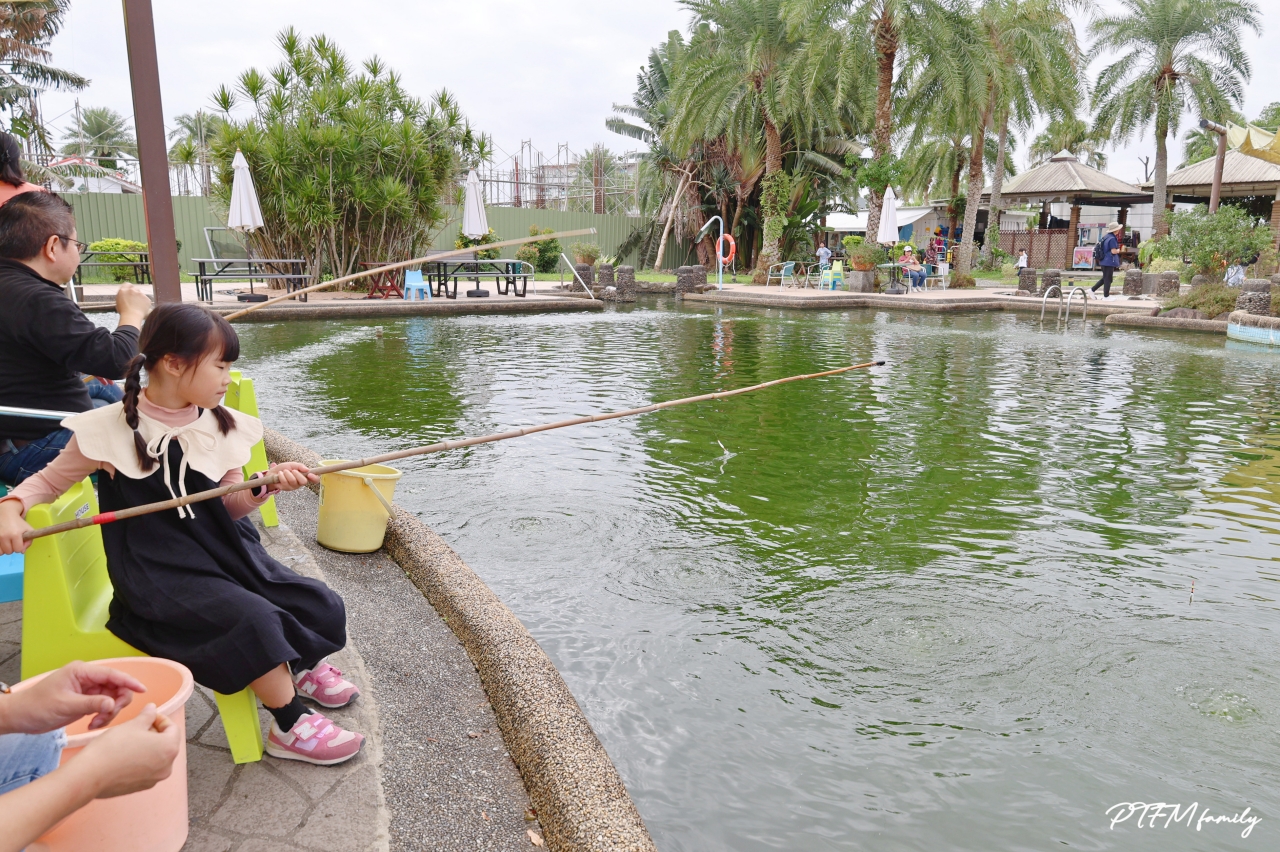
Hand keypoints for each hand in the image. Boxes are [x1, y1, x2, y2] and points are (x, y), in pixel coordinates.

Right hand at [0, 498, 30, 555]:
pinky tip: (2, 543)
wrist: (6, 514)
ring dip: (4, 549)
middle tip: (12, 541)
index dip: (20, 547)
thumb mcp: (28, 529)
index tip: (19, 542)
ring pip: (1, 552)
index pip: (18, 550)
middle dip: (12, 548)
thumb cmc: (18, 522)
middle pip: (9, 552)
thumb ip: (29, 541)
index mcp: (15, 534)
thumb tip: (22, 552)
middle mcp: (4, 536)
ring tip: (6, 541)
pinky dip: (0, 548)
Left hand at [0, 661, 145, 734]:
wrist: (21, 717)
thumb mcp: (65, 705)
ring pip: (112, 698)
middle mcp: (88, 679)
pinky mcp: (87, 701)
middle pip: (116, 687)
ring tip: (96, 724)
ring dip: (109, 712)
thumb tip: (113, 703)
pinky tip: (92, 724)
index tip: (143, 690)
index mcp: (82, 672)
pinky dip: (103, 717)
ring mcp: (88, 690)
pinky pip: (105, 707)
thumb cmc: (37, 706)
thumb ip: (91, 704)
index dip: (129, 681)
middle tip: (106, 717)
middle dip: (116, 703)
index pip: (111, 674)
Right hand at [70, 703, 180, 798]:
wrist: (89, 775)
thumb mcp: (132, 725)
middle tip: (138, 727)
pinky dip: (140, 761)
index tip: (149, 716)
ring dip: (147, 747)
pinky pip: (146, 770)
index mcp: (169, 748)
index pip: (172, 729)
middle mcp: (167, 766)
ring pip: (156, 757)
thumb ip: (147, 716)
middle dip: (154, 733)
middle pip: (166, 744)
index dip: (160, 719)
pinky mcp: (141, 787)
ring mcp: (154, 779)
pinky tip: (124, 756)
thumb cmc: (112, 748)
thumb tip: (153, 708)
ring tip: (130, 740)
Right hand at [115, 283, 151, 327]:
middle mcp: (132, 290)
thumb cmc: (123, 312)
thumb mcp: (118, 302)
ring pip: (141, 294)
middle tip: (134, 301)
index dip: (129, 288)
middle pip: (135, 289)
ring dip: (140, 298)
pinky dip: (145, 303)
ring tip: (137, 307)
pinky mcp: (147, 298)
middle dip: (135, 294)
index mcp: (123, 290)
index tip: (130, 292)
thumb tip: (125, 296)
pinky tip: (142, 309)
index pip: (127, 284)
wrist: (131, 317)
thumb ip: (123, 296)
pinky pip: (146, 300)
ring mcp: (140, 293)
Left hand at [268, 461, 318, 492]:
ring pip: (293, 481)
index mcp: (304, 476)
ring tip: (284, 471)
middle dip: (297, 474)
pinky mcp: (286, 489)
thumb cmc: (284, 469)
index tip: (310, 474)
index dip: (315, 478)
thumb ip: (300, 466)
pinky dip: (282, 476)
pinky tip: (280, 474)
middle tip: (292, 470)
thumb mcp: (292, 464)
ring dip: (287, 473)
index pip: (315, 480)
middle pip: (304, 482)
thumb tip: (307, 469)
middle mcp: (300, 483)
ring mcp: (293, 487)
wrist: (272, 473)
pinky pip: (285, 482)